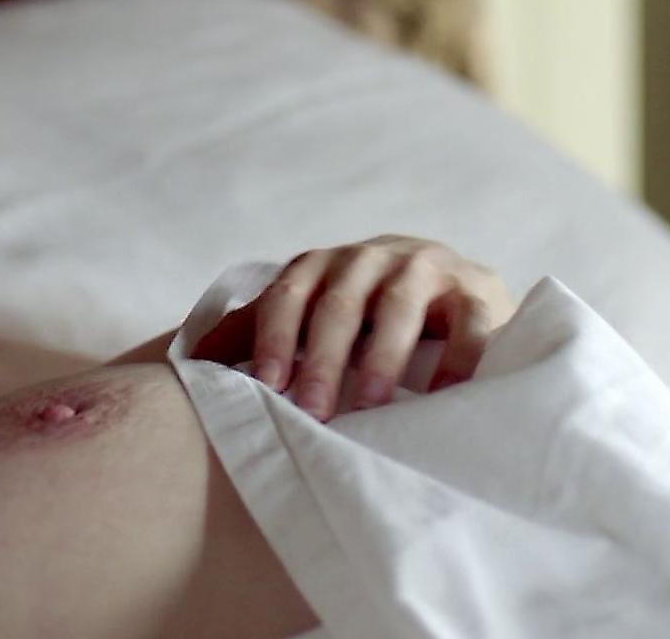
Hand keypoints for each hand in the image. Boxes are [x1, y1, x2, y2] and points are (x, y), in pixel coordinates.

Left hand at [192, 236, 513, 420]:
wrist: (454, 284)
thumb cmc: (367, 310)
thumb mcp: (314, 312)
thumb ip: (260, 329)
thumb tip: (192, 362)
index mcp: (323, 266)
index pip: (289, 296)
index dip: (273, 339)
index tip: (265, 387)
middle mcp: (371, 258)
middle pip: (340, 304)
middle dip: (323, 359)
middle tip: (313, 411)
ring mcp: (426, 268)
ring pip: (399, 304)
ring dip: (382, 355)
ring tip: (371, 402)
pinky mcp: (477, 289)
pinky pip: (468, 320)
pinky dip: (457, 355)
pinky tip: (444, 394)